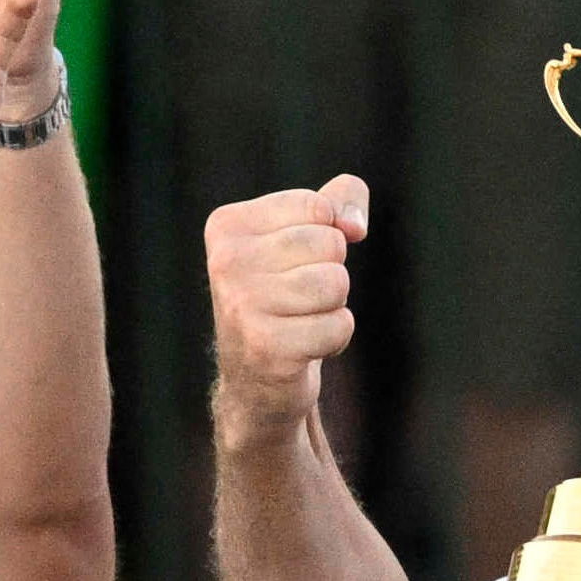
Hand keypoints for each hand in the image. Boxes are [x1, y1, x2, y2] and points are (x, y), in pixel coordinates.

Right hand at [208, 178, 366, 441]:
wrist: (256, 379)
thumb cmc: (286, 295)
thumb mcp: (308, 234)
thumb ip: (340, 201)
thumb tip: (354, 225)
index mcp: (228, 225)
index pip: (317, 207)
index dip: (329, 235)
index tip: (298, 261)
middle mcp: (226, 262)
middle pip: (330, 244)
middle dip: (332, 272)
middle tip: (300, 297)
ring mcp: (242, 305)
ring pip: (336, 283)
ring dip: (334, 306)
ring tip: (302, 320)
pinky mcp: (267, 347)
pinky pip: (339, 325)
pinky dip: (335, 338)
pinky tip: (304, 346)